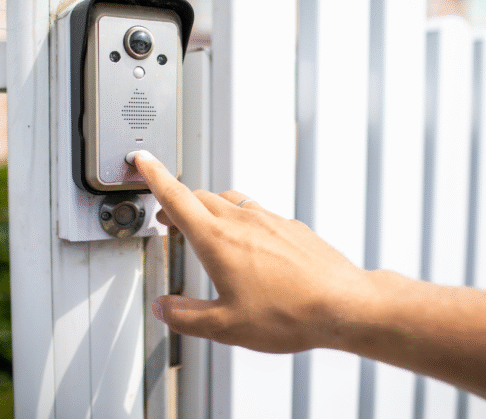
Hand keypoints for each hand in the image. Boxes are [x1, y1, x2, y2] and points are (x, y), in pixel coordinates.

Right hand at [134, 151, 375, 352]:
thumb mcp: (226, 326)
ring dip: (210, 208)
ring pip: (229, 200)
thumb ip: (187, 317)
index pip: (175, 196)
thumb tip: (164, 308)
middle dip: (178, 202)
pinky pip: (257, 212)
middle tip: (168, 218)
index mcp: (218, 240)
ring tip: (207, 229)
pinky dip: (241, 219)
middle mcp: (242, 221)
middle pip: (199, 197)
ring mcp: (269, 219)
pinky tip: (249, 244)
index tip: (142, 159)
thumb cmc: (290, 313)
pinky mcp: (290, 225)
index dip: (153, 175)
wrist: (343, 303)